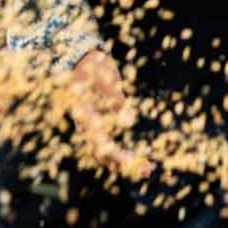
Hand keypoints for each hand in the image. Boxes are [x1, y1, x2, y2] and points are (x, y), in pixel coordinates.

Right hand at [68, 49, 151, 176]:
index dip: (117, 158)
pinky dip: (121, 154)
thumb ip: (116, 101)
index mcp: (85, 115)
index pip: (101, 145)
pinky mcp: (96, 123)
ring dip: (124, 163)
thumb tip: (129, 123)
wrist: (79, 56)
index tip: (134, 164)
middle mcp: (85, 125)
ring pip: (104, 153)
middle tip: (148, 171)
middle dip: (125, 166)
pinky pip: (107, 145)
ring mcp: (90, 125)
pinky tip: (137, 158)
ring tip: (146, 169)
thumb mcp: (106, 79)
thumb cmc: (93, 65)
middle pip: (103, 155)